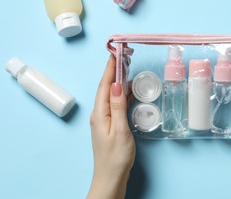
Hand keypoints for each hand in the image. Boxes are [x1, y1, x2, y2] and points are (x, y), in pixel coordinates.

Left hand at [87, 55, 135, 198]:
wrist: (111, 178)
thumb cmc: (116, 157)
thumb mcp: (120, 130)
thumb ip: (118, 106)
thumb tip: (117, 85)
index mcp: (100, 113)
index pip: (104, 85)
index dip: (110, 68)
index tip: (115, 53)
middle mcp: (99, 113)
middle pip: (106, 87)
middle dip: (114, 71)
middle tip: (124, 57)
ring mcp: (104, 119)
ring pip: (111, 95)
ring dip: (119, 82)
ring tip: (128, 69)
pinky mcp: (110, 124)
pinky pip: (116, 104)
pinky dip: (123, 94)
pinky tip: (131, 92)